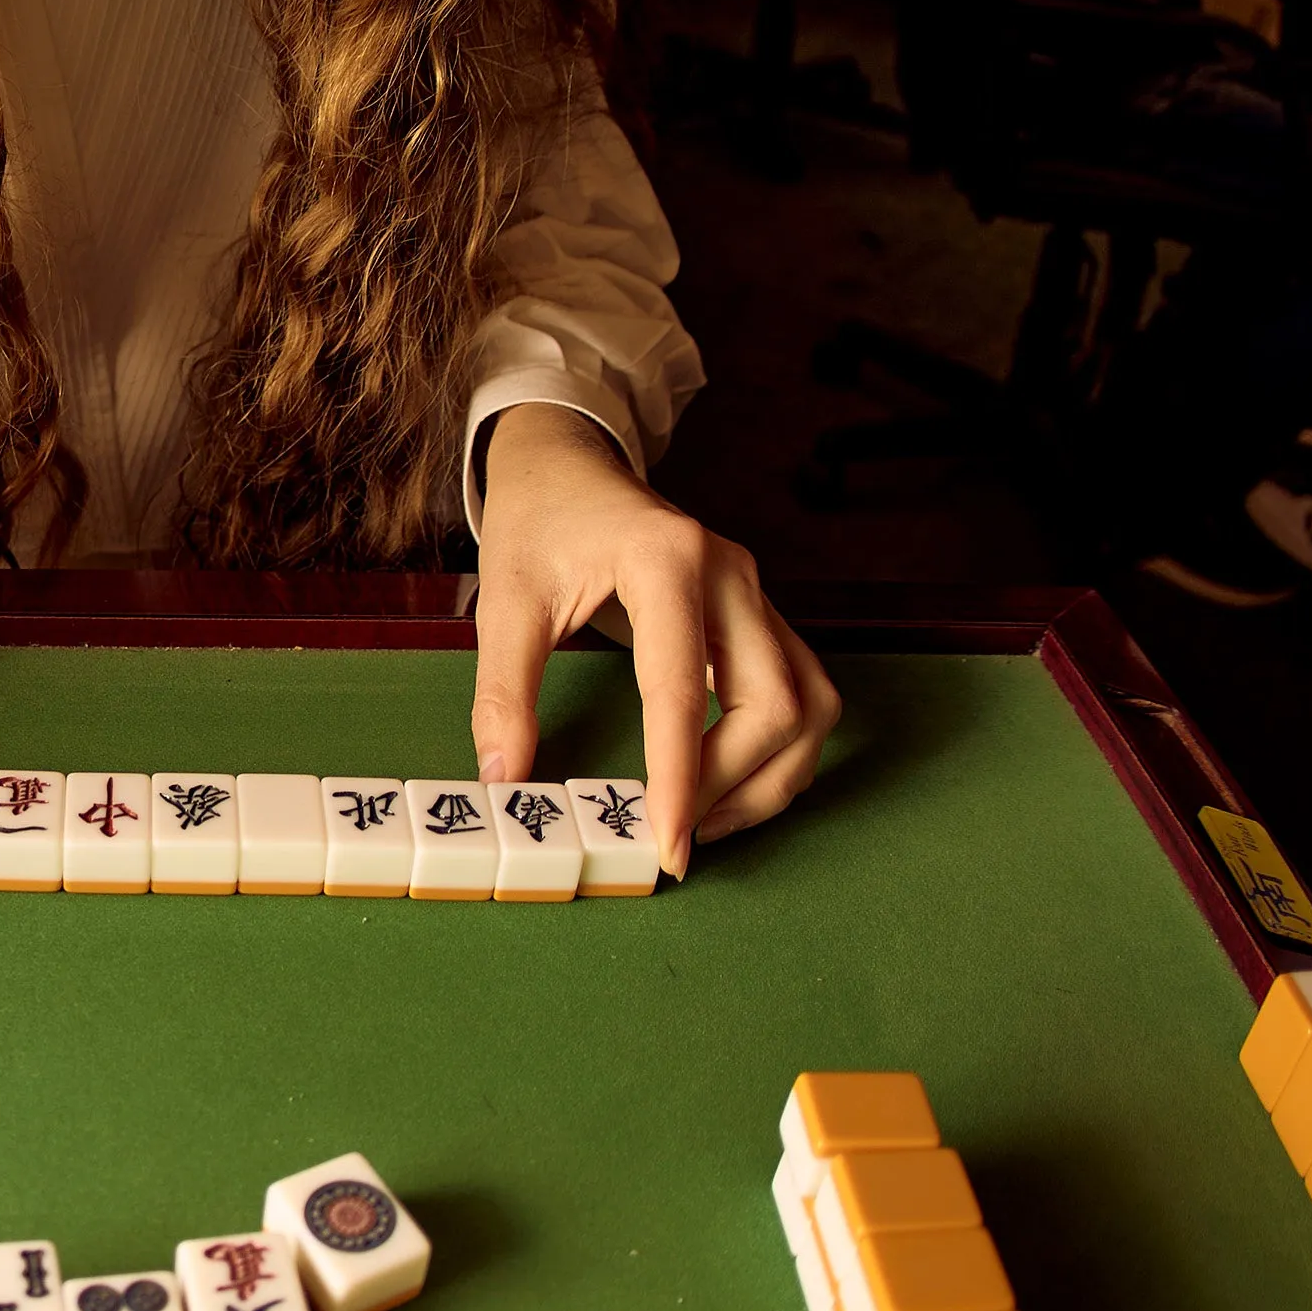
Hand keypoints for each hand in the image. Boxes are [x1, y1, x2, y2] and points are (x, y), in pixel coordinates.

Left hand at [470, 402, 838, 878]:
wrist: (570, 465)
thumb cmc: (540, 526)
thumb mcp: (504, 600)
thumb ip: (503, 691)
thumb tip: (506, 777)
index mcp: (666, 560)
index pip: (684, 688)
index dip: (680, 776)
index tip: (666, 845)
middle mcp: (731, 576)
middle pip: (776, 703)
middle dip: (734, 784)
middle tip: (674, 836)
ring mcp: (756, 594)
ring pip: (809, 705)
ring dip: (772, 776)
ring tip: (707, 822)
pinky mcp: (760, 615)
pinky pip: (801, 695)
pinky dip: (777, 751)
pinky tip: (727, 783)